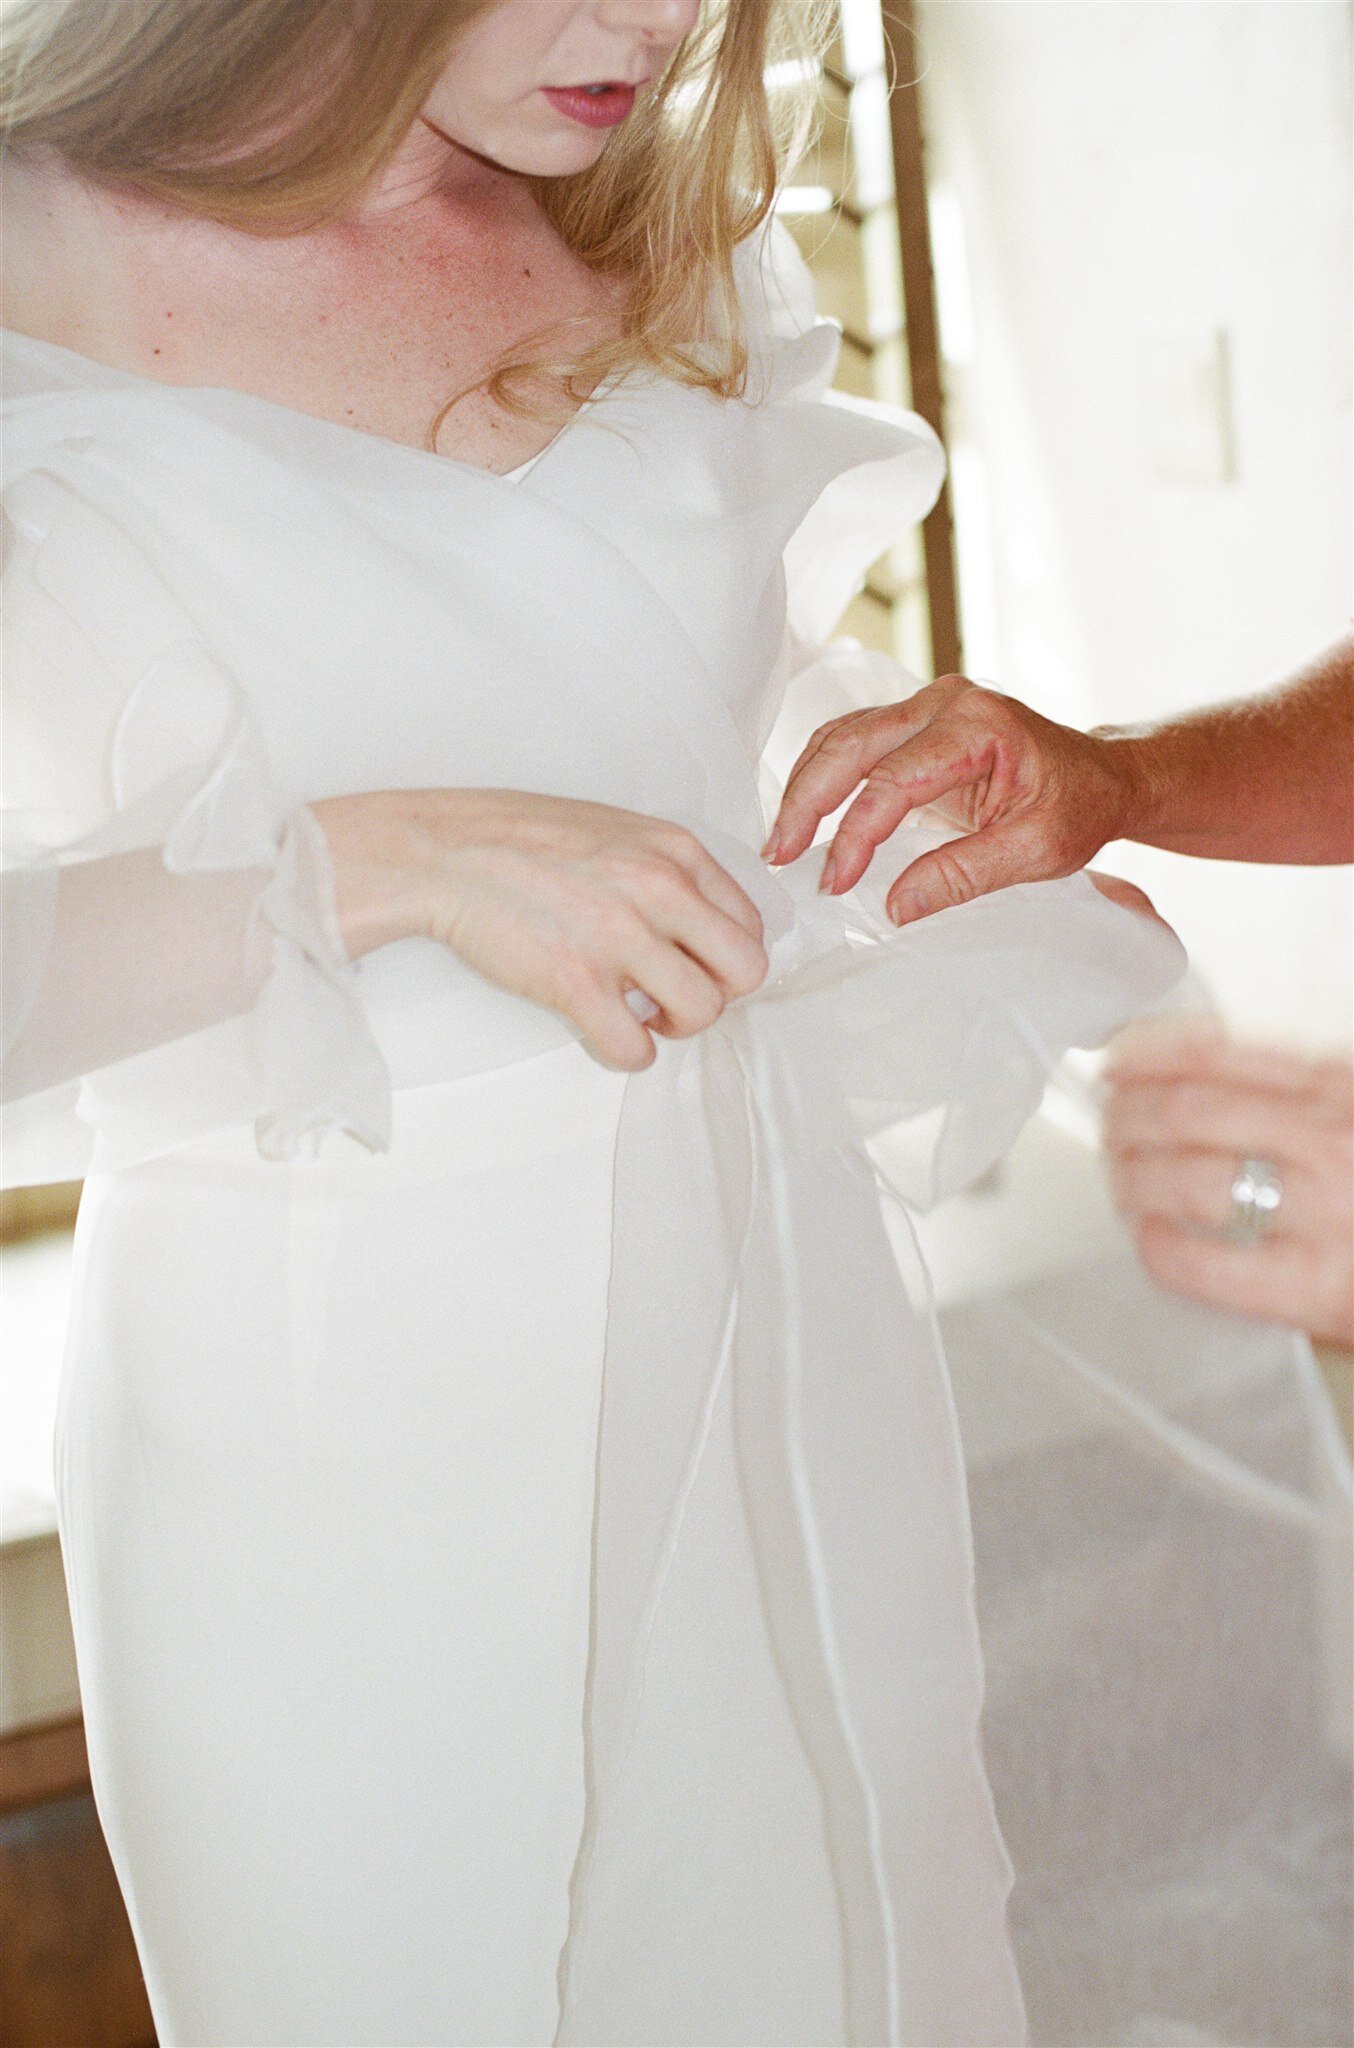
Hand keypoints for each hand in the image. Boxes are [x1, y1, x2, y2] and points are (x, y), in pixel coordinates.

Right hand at [311, 788, 767, 1071]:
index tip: (692, 965)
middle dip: (715, 994)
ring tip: (637, 1012)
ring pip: (702, 1012)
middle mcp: (658, 889)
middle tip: (673, 994)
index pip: (750, 924)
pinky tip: (603, 1030)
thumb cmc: (519, 839)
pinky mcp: (575, 982)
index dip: (725, 958)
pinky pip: (636, 1048)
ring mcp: (618, 936)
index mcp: (673, 850)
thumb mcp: (616, 829)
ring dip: (673, 1025)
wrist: (443, 852)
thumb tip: (700, 922)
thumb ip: (666, 869)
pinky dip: (626, 1051)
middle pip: (745, 971)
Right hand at [764, 674, 1141, 922]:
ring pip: (842, 737)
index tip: (836, 882)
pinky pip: (853, 741)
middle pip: (851, 744)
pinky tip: (803, 816)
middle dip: (807, 801)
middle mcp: (946, 701)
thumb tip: (894, 906)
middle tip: (778, 855)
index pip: (894, 779)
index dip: (857, 834)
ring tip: (781, 842)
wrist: (1102, 778)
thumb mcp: (1036, 852)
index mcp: (979, 725)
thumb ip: (963, 876)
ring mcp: (926, 706)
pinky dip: (822, 776)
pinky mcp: (914, 723)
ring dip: (805, 787)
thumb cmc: (1078, 807)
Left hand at [1103, 1020, 1353, 1346]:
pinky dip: (1161, 1246)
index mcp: (1343, 1086)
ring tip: (1124, 1182)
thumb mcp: (1353, 1112)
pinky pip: (1206, 1263)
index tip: (1116, 1059)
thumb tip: (1189, 1081)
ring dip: (1130, 1178)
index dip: (1149, 1052)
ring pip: (1182, 1178)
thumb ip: (1297, 1096)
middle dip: (1125, 1117)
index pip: (1220, 1051)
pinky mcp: (1320, 1290)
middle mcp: (1333, 1139)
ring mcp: (1327, 1213)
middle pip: (1185, 1110)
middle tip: (1109, 1127)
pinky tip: (1153, 1238)